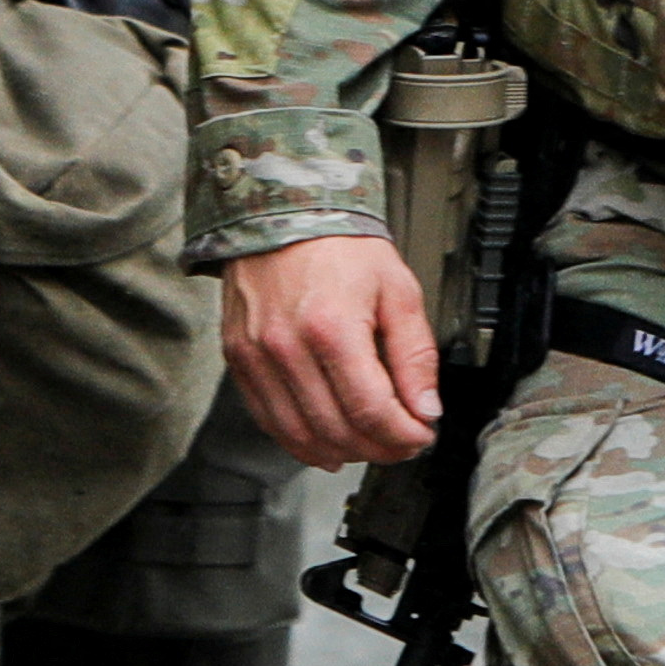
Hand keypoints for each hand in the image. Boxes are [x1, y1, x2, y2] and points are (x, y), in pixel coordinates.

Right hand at [221, 232, 440, 468]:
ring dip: (341, 452)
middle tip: (402, 443)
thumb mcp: (399, 290)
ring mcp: (257, 356)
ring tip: (369, 445)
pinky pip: (268, 420)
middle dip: (379, 448)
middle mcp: (287, 346)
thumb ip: (416, 355)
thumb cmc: (341, 247)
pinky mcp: (239, 360)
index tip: (421, 435)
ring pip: (299, 435)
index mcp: (332, 326)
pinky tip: (326, 442)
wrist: (285, 213)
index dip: (403, 435)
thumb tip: (425, 409)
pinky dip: (300, 440)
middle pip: (336, 430)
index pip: (371, 410)